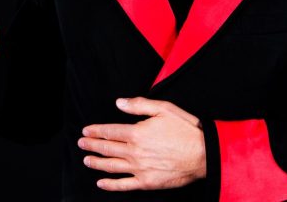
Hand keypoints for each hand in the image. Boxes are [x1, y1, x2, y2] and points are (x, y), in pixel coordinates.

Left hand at [78, 97, 205, 190]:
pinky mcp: (147, 182)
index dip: (96, 131)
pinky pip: (124, 185)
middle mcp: (135, 152)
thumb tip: (119, 103)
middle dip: (91, 145)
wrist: (204, 154)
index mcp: (137, 133)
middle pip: (107, 148)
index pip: (109, 131)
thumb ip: (139, 105)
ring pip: (112, 166)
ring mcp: (140, 169)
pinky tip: (101, 183)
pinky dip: (111, 184)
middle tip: (81, 143)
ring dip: (96, 163)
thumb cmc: (186, 129)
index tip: (86, 131)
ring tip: (86, 160)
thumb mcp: (163, 109)